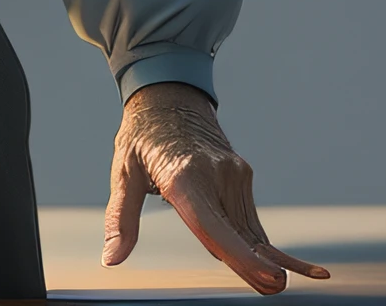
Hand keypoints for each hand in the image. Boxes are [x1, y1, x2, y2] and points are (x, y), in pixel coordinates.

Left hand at [104, 81, 329, 293]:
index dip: (241, 255)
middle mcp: (215, 174)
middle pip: (237, 234)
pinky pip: (249, 217)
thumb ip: (120, 220)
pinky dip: (256, 241)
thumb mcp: (123, 174)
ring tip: (272, 284)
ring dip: (258, 257)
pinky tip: (272, 264)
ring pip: (249, 229)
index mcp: (182, 176)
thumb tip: (111, 259)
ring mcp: (233, 173)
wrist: (167, 98)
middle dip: (255, 266)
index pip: (212, 225)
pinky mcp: (242, 174)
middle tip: (273, 289)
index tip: (268, 276)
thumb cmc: (140, 139)